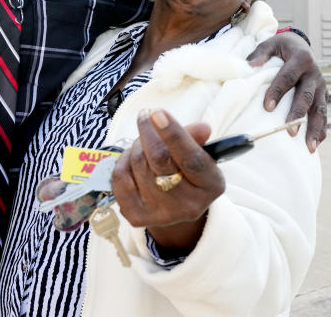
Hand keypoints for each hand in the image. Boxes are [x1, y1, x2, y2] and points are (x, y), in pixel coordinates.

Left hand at [112, 109, 224, 250]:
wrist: (175, 206)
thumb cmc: (186, 170)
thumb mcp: (198, 152)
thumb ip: (195, 138)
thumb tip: (202, 128)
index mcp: (210, 185)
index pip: (191, 159)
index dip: (173, 134)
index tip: (157, 112)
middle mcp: (189, 205)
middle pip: (159, 159)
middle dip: (147, 132)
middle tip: (146, 116)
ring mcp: (162, 214)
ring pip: (138, 164)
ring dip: (136, 145)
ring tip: (143, 142)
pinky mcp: (138, 217)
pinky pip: (120, 177)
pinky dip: (123, 160)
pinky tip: (132, 159)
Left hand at [246, 33, 327, 152]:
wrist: (301, 46)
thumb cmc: (281, 48)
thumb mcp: (270, 44)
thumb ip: (260, 54)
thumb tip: (248, 66)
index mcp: (301, 59)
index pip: (288, 77)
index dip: (278, 92)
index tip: (267, 107)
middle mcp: (315, 74)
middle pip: (307, 96)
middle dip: (298, 114)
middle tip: (290, 131)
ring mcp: (322, 87)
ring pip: (320, 109)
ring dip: (315, 128)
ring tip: (309, 147)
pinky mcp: (324, 96)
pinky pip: (324, 115)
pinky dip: (321, 130)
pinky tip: (315, 145)